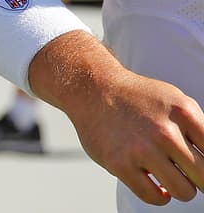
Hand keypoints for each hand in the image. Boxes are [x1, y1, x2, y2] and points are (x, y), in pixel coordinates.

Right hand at [39, 37, 203, 205]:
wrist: (92, 88)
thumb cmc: (139, 99)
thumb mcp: (177, 102)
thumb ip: (200, 130)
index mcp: (184, 113)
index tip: (196, 163)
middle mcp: (165, 131)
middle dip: (199, 178)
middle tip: (188, 172)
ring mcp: (142, 149)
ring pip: (184, 192)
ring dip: (180, 187)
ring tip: (170, 175)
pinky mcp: (120, 164)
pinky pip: (154, 197)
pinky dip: (159, 195)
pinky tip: (155, 183)